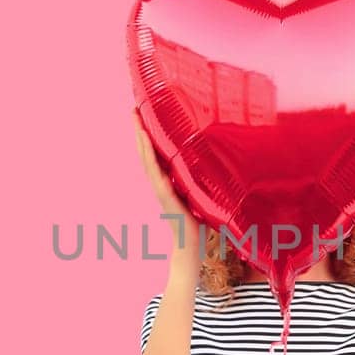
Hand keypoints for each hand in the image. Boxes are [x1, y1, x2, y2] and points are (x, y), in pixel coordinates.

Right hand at [134, 112, 200, 257]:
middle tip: (134, 108)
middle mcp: (161, 182)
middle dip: (140, 130)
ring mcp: (160, 187)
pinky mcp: (164, 194)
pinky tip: (144, 140)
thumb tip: (220, 165)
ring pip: (147, 158)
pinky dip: (148, 154)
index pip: (157, 153)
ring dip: (140, 137)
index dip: (150, 135)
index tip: (146, 115)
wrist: (192, 245)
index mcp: (169, 180)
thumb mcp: (202, 195)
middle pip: (147, 151)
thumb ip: (202, 181)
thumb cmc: (200, 223)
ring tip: (135, 118)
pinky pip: (154, 170)